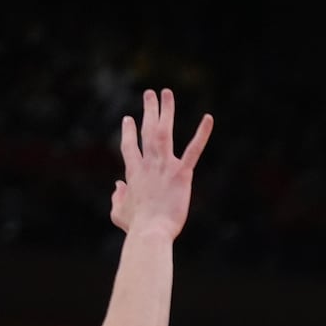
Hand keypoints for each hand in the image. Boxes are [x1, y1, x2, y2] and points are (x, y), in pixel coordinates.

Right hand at [111, 88, 213, 237]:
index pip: (129, 146)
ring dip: (166, 111)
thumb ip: (117, 197)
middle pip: (146, 131)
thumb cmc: (135, 228)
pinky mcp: (182, 174)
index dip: (128, 132)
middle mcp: (148, 164)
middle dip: (148, 111)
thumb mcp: (118, 213)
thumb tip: (117, 186)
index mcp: (133, 173)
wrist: (150, 232)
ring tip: (166, 93)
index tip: (128, 119)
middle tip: (150, 94)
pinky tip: (208, 118)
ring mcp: (165, 166)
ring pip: (164, 132)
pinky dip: (202, 134)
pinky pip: (194, 150)